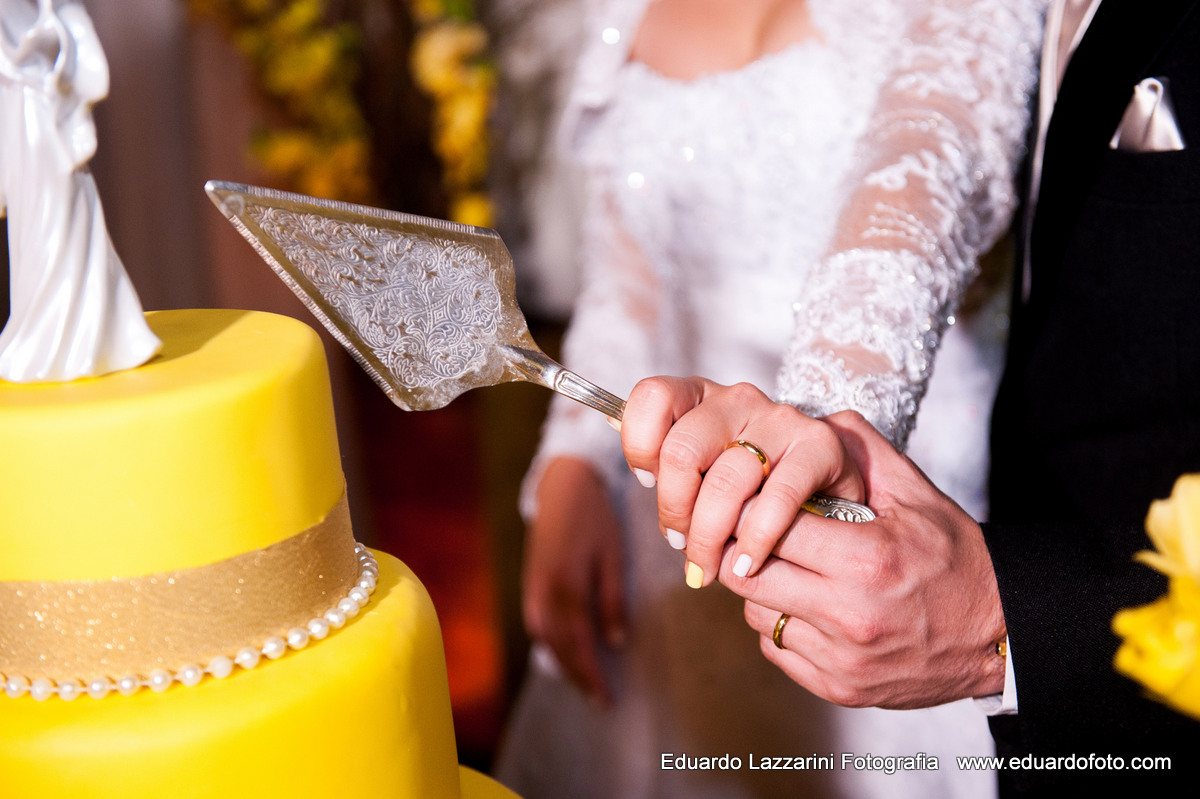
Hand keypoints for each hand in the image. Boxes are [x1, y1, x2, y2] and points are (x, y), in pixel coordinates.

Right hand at [521, 457, 624, 705]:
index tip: (608, 700)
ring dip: (562, 663)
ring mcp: (533, 586)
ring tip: (583, 682)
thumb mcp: (613, 555)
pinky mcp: (530, 579)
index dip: (593, 675)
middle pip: (560, 647)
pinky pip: (536, 621)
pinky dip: (547, 642)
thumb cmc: (596, 516)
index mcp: (568, 587)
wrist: (562, 484)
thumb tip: (616, 643)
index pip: (581, 644)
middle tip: (599, 701)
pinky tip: (559, 651)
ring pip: (544, 638)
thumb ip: (612, 600)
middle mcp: (545, 592)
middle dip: (579, 677)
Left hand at [619, 376, 864, 587]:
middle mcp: (739, 399)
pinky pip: (776, 495)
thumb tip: (630, 454)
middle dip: (675, 511)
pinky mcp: (821, 446)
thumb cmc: (756, 487)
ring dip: (710, 535)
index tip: (648, 484)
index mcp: (702, 397)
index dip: (640, 445)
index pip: (654, 397)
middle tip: (682, 548)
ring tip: (711, 567)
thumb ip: (672, 462)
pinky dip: (756, 537)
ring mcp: (782, 419)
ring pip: (725, 479)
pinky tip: (747, 562)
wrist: (833, 496)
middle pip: (682, 450)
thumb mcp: (708, 469)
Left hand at [719, 410, 1007, 708]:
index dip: (754, 509)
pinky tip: (806, 605)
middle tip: (754, 533)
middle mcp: (849, 614)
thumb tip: (813, 420)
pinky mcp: (839, 687)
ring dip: (761, 588)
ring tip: (790, 569)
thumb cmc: (955, 557)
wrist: (999, 634)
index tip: (752, 499)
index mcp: (866, 559)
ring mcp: (842, 658)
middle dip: (743, 548)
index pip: (769, 527)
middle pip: (746, 575)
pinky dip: (781, 624)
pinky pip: (775, 648)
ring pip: (755, 613)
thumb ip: (862, 450)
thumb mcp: (916, 495)